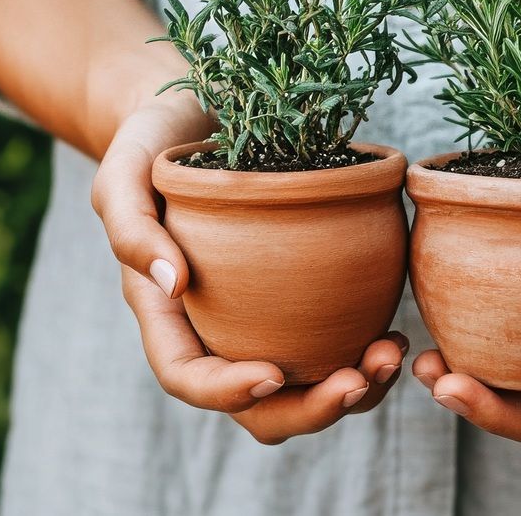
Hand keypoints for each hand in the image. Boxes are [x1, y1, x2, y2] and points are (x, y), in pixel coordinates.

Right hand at [92, 95, 407, 442]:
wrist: (195, 112)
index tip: (273, 374)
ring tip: (391, 353)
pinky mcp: (301, 296)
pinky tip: (395, 332)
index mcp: (167, 313)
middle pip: (258, 405)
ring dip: (352, 388)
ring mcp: (261, 318)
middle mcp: (215, 328)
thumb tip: (173, 284)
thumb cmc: (151, 142)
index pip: (188, 376)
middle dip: (311, 407)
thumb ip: (132, 226)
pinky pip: (332, 343)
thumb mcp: (124, 172)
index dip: (227, 392)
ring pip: (305, 386)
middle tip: (358, 378)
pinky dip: (364, 351)